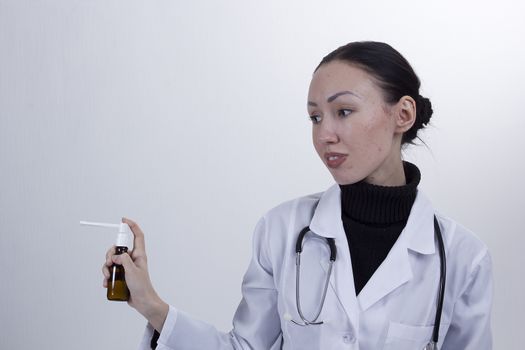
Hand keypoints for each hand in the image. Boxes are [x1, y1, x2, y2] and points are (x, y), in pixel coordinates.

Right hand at [102, 217, 168, 331]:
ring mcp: (127, 267)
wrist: (142, 302)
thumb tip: (115, 256)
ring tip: (107, 277)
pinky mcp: (122, 275)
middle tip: (109, 263)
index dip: (132, 226)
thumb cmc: (142, 286)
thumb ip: (124, 260)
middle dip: (109, 254)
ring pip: (112, 260)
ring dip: (106, 268)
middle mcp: (132, 259)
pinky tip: (106, 283)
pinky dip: (107, 276)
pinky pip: (111, 271)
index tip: (123, 220)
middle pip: (118, 248)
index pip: (137, 235)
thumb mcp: (132, 271)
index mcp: (139, 254)